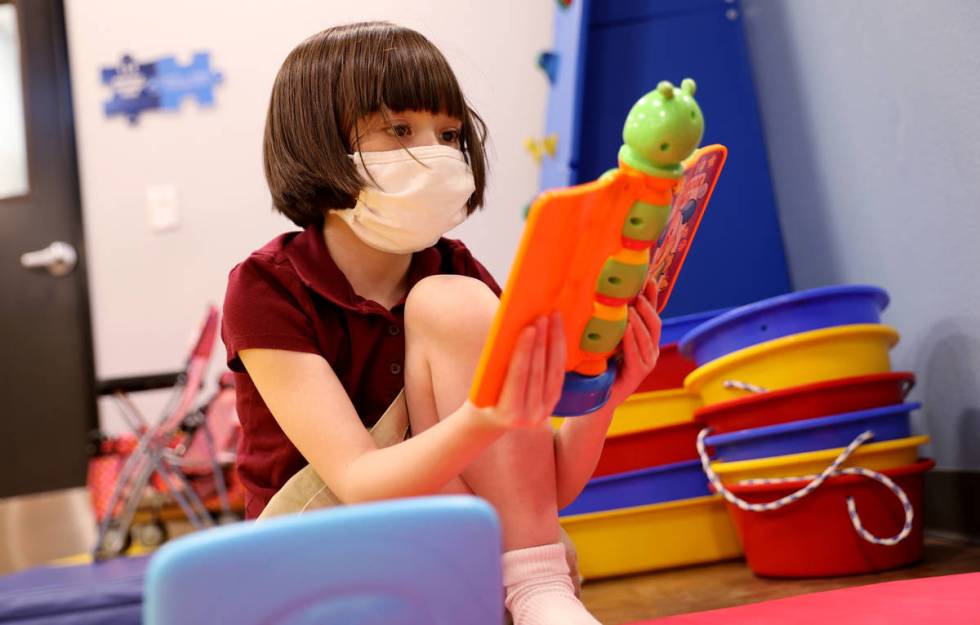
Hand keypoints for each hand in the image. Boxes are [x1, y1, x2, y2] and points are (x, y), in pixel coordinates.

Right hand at [466, 312, 566, 429]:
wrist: (491, 422)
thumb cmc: (481, 399)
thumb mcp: (483, 386)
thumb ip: (498, 364)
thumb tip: (514, 331)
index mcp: (509, 413)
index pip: (519, 376)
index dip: (525, 351)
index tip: (529, 328)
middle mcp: (531, 416)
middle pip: (539, 372)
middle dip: (541, 341)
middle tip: (542, 316)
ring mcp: (544, 411)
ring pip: (554, 371)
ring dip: (554, 341)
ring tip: (552, 318)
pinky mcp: (553, 403)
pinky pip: (558, 374)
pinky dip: (558, 351)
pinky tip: (556, 332)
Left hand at [608, 279, 661, 406]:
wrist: (597, 399)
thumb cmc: (600, 367)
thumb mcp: (607, 339)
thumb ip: (611, 322)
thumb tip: (603, 294)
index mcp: (645, 340)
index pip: (652, 314)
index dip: (652, 297)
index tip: (649, 278)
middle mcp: (650, 351)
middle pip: (654, 323)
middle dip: (647, 306)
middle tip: (637, 292)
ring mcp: (646, 363)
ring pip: (647, 337)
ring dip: (639, 320)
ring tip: (630, 306)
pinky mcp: (637, 375)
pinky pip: (636, 354)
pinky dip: (631, 339)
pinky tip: (625, 328)